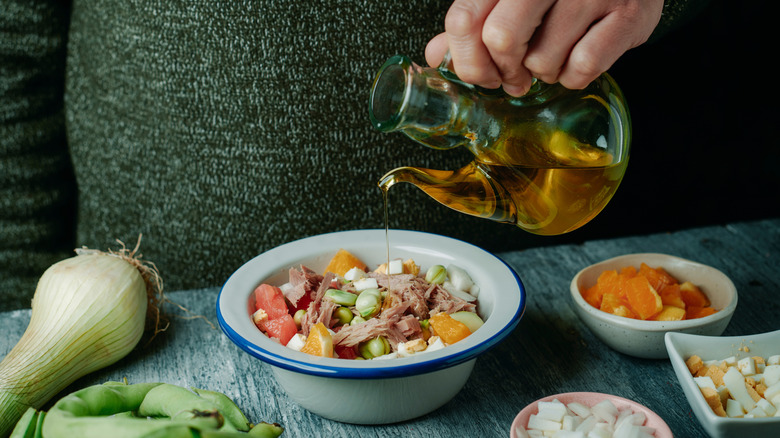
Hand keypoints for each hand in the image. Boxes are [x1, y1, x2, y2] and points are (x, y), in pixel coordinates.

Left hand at [425, 0, 663, 95]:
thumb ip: (474, 22)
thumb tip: (436, 56)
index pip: (464, 18)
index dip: (467, 60)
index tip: (482, 73)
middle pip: (501, 39)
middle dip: (504, 71)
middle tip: (514, 76)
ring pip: (542, 59)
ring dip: (542, 73)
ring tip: (552, 59)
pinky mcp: (628, 15)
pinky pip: (583, 67)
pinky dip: (573, 77)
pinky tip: (575, 61)